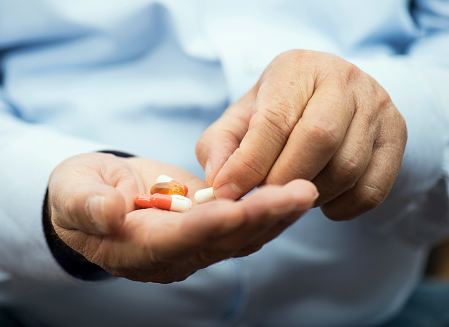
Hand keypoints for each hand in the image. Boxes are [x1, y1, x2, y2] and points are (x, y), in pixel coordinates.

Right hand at [47, 152, 316, 282]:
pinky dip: (268, 208)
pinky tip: (293, 190)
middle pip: (220, 241)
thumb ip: (86, 205)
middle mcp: (171, 254)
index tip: (235, 208)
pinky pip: (243, 223)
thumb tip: (109, 212)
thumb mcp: (71, 194)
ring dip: (274, 214)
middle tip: (297, 194)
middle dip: (259, 217)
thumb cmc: (78, 192)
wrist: (97, 193)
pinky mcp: (208, 227)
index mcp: (135, 249)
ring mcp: (193, 243)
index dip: (204, 226)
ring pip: (240, 236)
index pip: (175, 240)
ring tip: (305, 191)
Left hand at [196, 50, 406, 219]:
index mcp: (297, 68)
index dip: (250, 163)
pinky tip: (321, 200)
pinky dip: (342, 206)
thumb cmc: (276, 111)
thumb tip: (219, 185)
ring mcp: (377, 105)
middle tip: (264, 196)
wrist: (328, 98)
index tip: (228, 192)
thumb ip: (220, 147)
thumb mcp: (240, 119)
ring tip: (291, 193)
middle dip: (283, 179)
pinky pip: (372, 188)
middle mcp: (343, 79)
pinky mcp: (396, 134)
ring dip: (311, 194)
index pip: (275, 119)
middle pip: (319, 139)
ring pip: (347, 167)